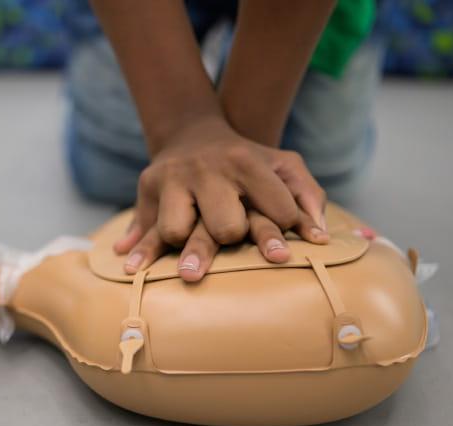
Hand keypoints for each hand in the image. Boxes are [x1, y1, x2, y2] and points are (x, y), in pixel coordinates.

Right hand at [114, 115, 328, 281]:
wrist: (194, 132)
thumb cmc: (249, 161)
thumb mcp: (284, 166)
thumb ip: (309, 196)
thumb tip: (320, 239)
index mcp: (248, 162)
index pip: (276, 211)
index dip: (280, 234)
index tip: (283, 252)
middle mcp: (209, 169)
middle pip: (225, 228)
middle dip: (231, 239)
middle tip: (231, 239)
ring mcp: (175, 177)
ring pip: (178, 231)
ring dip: (188, 249)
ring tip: (190, 259)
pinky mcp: (147, 186)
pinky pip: (145, 226)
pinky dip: (141, 249)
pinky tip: (133, 266)